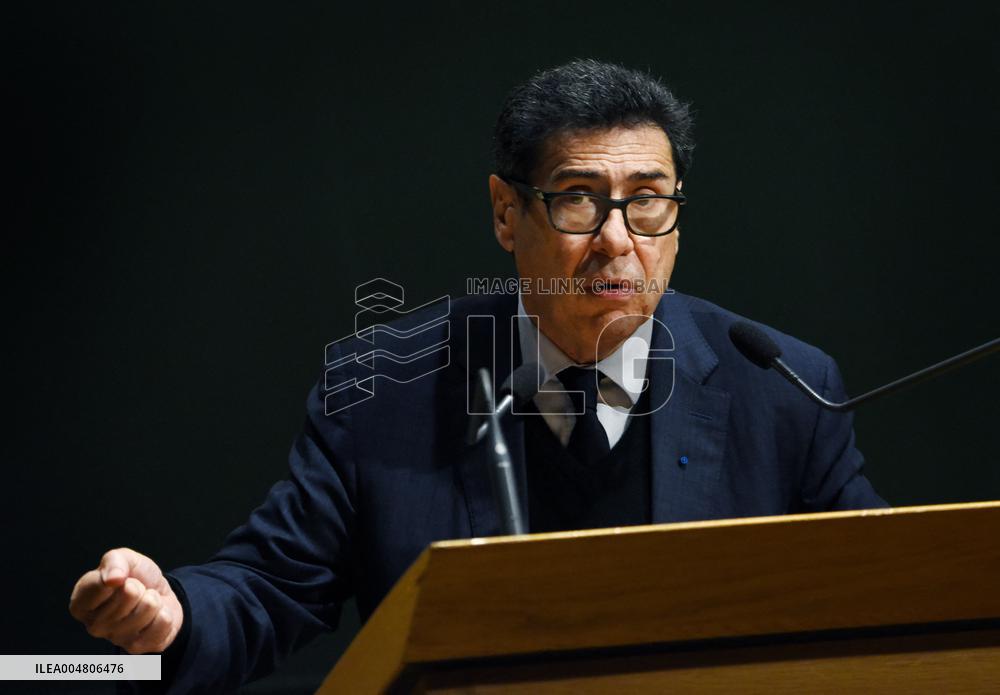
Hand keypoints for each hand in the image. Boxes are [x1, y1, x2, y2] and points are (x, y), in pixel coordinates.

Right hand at [69, 548, 183, 653]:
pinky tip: (153, 617)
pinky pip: (163, 621)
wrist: (160, 596)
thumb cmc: (135, 578)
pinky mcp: (138, 648)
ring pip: (149, 607)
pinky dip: (164, 614)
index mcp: (81, 604)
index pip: (100, 584)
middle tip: (136, 590)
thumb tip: (113, 578)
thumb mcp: (124, 558)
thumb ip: (114, 561)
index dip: (119, 574)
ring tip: (144, 602)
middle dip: (140, 586)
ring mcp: (116, 639)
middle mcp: (93, 626)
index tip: (119, 577)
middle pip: (130, 594)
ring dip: (153, 599)